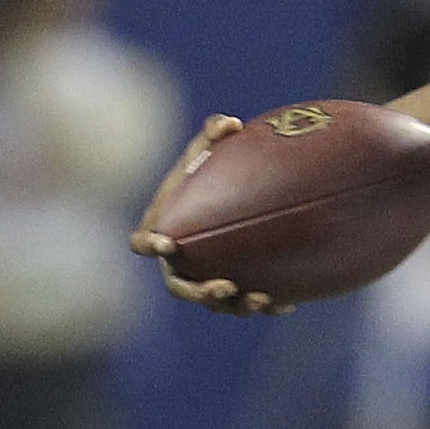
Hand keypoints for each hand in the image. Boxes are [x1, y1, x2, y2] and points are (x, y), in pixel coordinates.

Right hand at [128, 114, 289, 316]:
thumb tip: (231, 122)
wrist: (230, 199)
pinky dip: (266, 305)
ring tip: (262, 300)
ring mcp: (202, 279)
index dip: (149, 244)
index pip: (143, 242)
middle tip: (225, 286)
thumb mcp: (207, 151)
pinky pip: (246, 304)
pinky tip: (287, 304)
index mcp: (161, 231)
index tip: (164, 243)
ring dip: (236, 306)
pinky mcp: (232, 290)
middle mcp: (178, 263)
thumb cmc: (208, 173)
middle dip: (199, 292)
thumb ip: (212, 135)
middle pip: (180, 287)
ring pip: (215, 304)